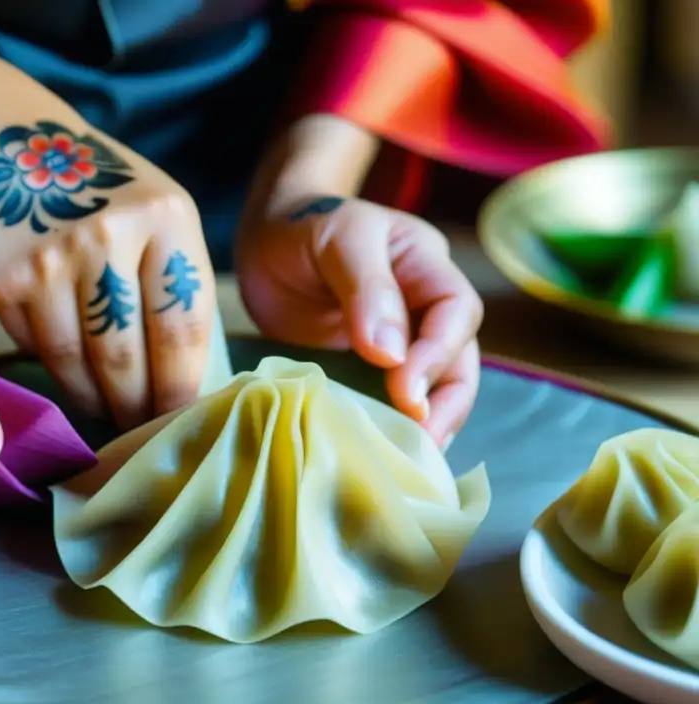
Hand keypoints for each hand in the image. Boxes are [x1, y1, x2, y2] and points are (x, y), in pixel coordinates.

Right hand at [0, 115, 216, 430]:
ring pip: (81, 363)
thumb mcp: (154, 209)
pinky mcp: (6, 279)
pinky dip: (58, 373)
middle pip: (130, 356)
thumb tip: (190, 374)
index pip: (184, 326)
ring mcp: (53, 258)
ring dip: (97, 401)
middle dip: (139, 406)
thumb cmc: (95, 188)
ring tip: (109, 413)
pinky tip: (72, 379)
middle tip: (143, 427)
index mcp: (166, 217)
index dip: (183, 385)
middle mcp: (110, 235)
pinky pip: (39, 349)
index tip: (183, 417)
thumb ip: (174, 277)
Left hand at [236, 196, 482, 446]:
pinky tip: (384, 452)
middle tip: (418, 441)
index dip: (438, 353)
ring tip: (410, 458)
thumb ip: (366, 286)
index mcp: (425, 266)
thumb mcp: (336, 238)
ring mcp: (397, 341)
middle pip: (458, 358)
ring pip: (433, 386)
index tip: (404, 389)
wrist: (264, 239)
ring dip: (427, 422)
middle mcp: (422, 306)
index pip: (456, 312)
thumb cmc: (302, 227)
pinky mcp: (366, 370)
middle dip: (444, 401)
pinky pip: (391, 401)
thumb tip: (392, 354)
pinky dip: (392, 426)